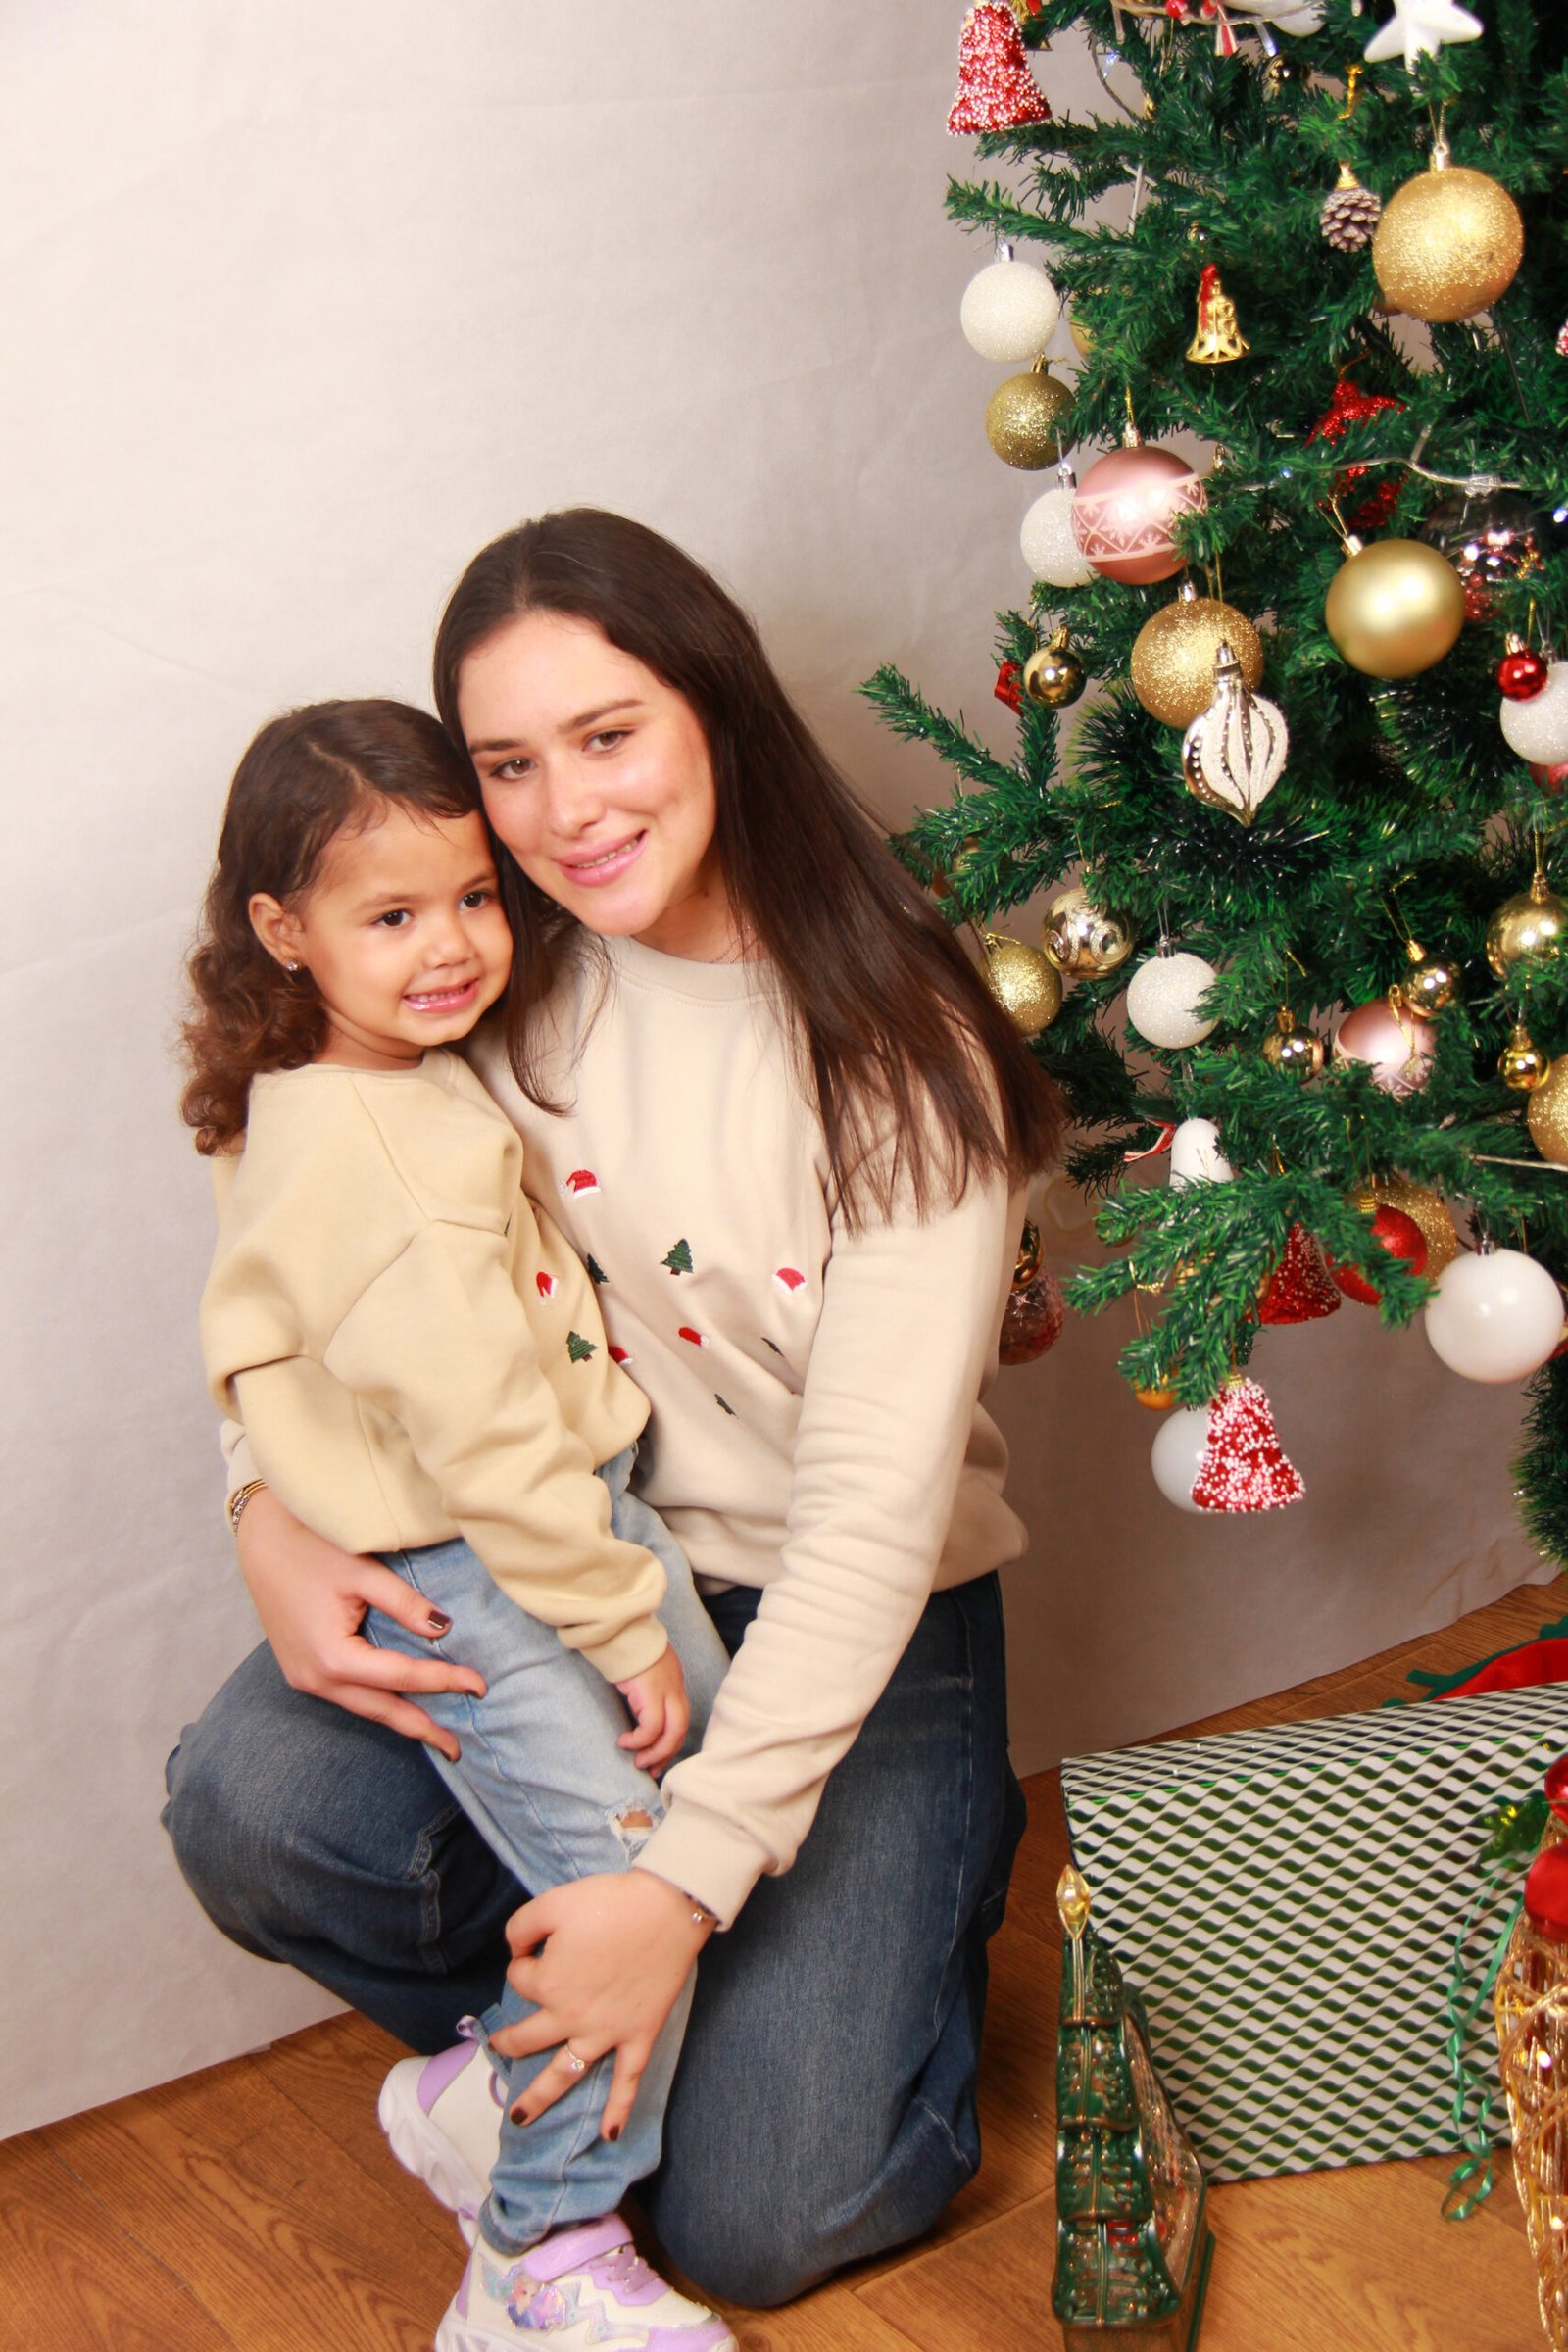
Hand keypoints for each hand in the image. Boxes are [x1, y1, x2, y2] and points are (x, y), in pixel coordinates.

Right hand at [234, 1488, 484, 1760]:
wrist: (261, 1541)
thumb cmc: (311, 1549)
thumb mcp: (362, 1572)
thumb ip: (404, 1603)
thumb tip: (445, 1629)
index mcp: (332, 1656)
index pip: (401, 1676)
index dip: (443, 1681)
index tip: (480, 1685)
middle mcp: (315, 1677)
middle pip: (380, 1710)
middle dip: (422, 1728)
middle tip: (459, 1747)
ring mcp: (304, 1678)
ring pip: (362, 1708)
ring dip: (399, 1721)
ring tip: (436, 1735)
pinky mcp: (301, 1671)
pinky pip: (346, 1696)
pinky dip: (377, 1704)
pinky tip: (398, 1707)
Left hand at [492, 1871, 713, 2140]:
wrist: (665, 1909)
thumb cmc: (608, 1902)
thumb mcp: (552, 1902)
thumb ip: (521, 1927)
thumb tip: (515, 1951)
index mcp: (547, 1984)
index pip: (520, 1979)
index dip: (525, 1961)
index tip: (537, 1947)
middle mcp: (569, 2017)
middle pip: (528, 2038)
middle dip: (509, 2042)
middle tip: (499, 2047)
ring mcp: (605, 2033)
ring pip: (565, 2074)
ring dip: (540, 2097)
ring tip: (520, 2118)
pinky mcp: (638, 2037)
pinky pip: (626, 2081)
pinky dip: (618, 2110)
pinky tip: (609, 2136)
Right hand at [613, 1644, 687, 1775]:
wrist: (620, 1628)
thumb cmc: (626, 1647)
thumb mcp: (643, 1670)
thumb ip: (647, 1688)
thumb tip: (636, 1711)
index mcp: (674, 1682)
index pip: (680, 1718)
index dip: (670, 1742)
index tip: (657, 1758)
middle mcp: (675, 1687)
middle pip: (681, 1729)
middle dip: (666, 1753)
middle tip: (651, 1768)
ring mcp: (666, 1690)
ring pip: (671, 1732)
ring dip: (655, 1752)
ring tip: (638, 1761)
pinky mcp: (650, 1693)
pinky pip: (651, 1727)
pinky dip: (640, 1740)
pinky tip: (625, 1741)